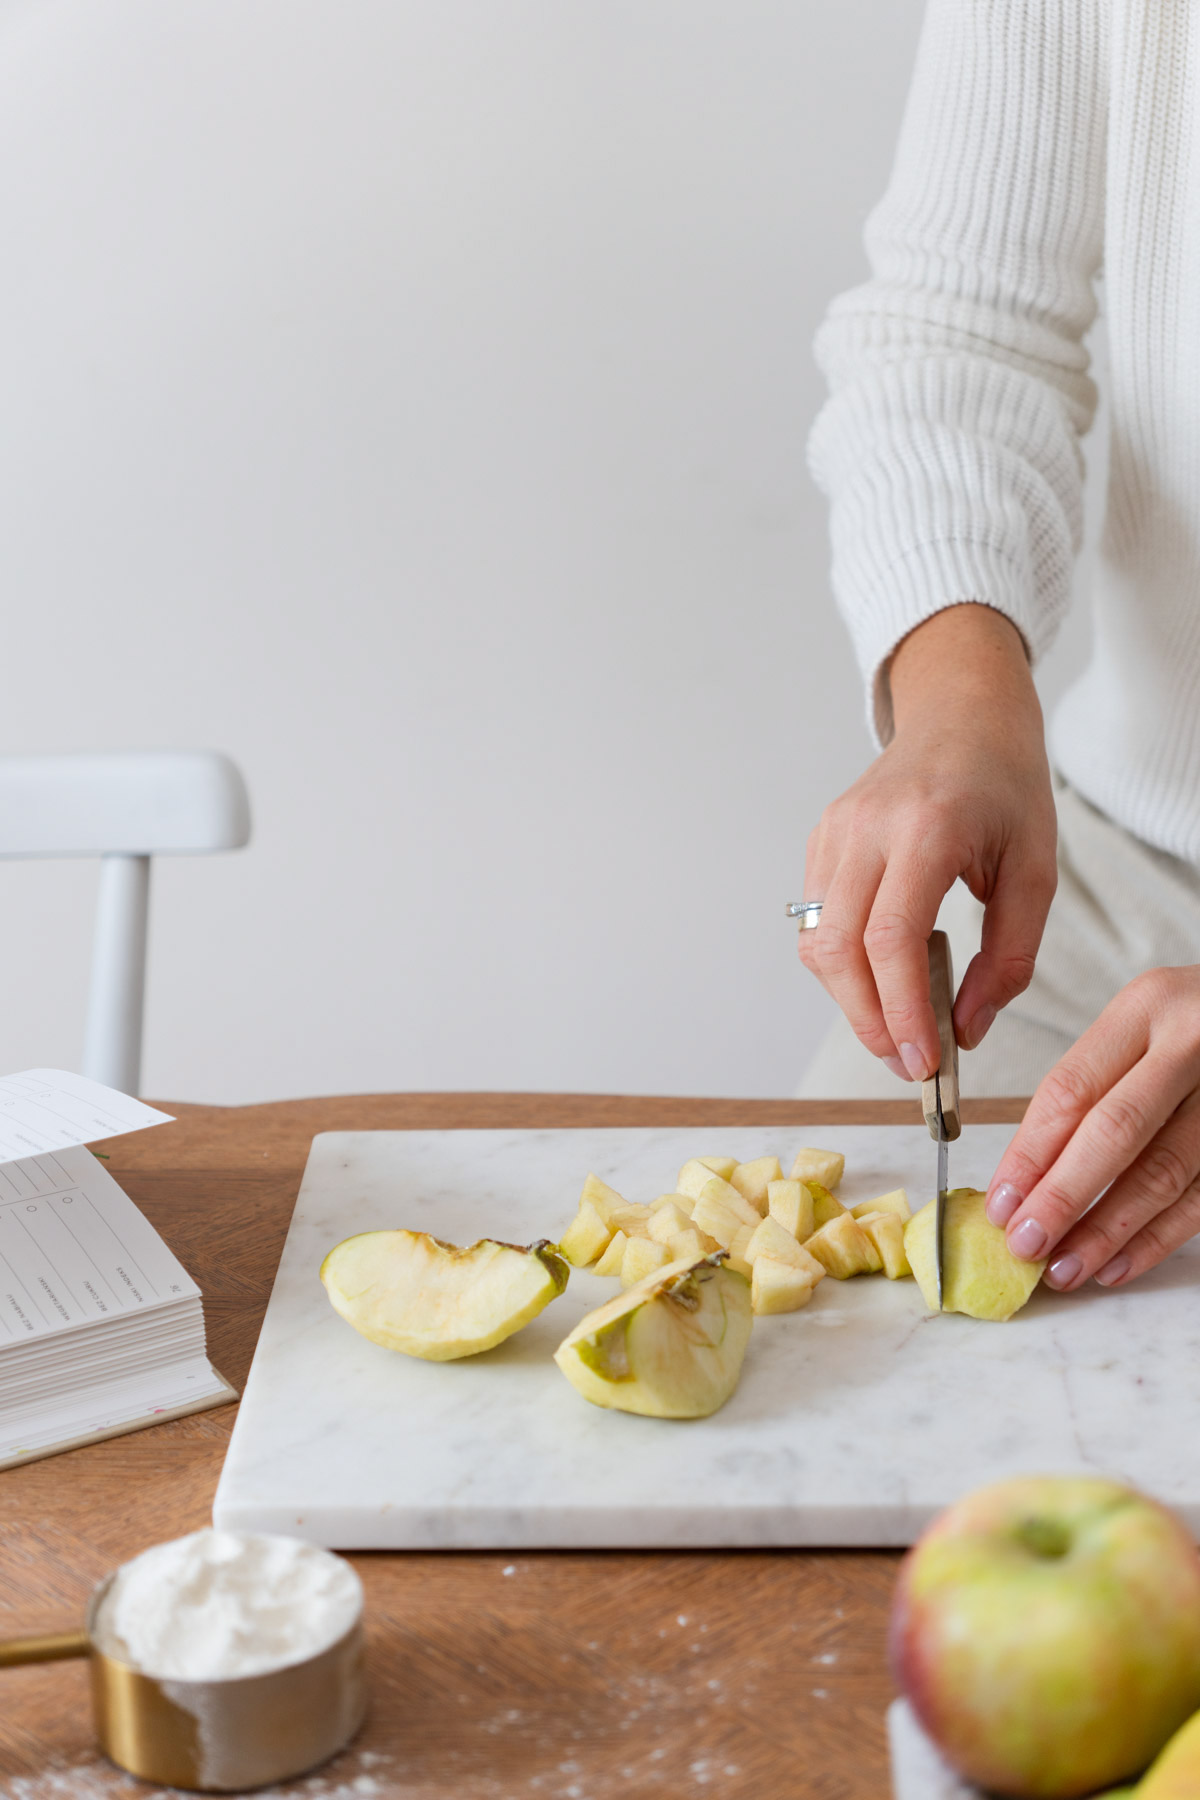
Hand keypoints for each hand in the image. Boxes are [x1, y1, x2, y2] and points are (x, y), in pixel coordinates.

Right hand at [798, 604, 1057, 1079]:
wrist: (961, 714)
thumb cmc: (1005, 787)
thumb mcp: (1036, 871)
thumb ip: (1008, 957)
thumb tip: (966, 1029)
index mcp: (928, 828)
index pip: (890, 938)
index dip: (900, 1009)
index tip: (924, 1060)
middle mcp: (868, 827)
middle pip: (838, 949)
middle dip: (868, 1020)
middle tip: (909, 1063)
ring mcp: (835, 831)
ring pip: (817, 942)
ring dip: (851, 1000)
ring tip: (898, 1025)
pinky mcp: (821, 839)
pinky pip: (815, 921)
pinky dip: (843, 965)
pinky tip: (882, 976)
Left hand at [987, 967, 1199, 1289]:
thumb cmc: (1188, 1028)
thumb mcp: (1137, 1028)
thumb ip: (1087, 1089)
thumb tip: (1021, 1181)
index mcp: (1146, 1006)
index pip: (1072, 1090)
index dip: (1030, 1154)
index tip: (1000, 1203)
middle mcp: (1191, 1043)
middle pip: (1115, 1132)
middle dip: (1063, 1197)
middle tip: (1024, 1244)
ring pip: (1162, 1174)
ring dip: (1107, 1232)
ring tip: (1065, 1267)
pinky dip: (1157, 1239)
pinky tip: (1118, 1264)